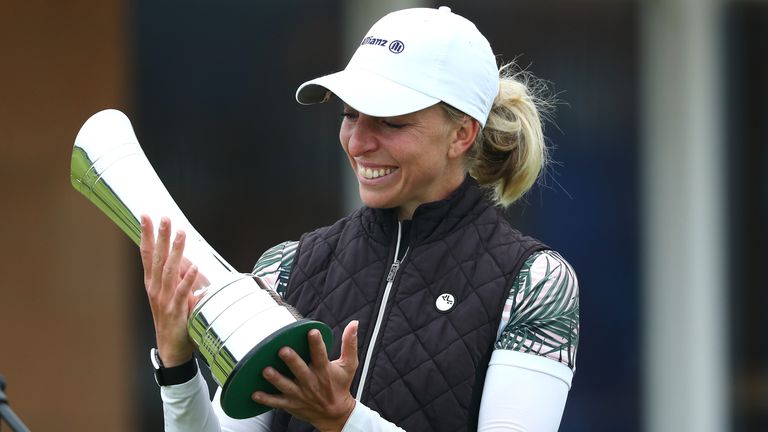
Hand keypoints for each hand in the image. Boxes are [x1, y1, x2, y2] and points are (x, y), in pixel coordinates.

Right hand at [140, 215, 202, 366]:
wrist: (171, 348)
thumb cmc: (173, 319)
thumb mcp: (172, 294)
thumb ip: (177, 277)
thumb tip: (187, 258)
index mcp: (152, 283)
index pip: (147, 254)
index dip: (146, 235)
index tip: (145, 217)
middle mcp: (155, 288)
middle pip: (157, 258)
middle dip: (161, 237)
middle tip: (164, 218)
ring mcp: (164, 299)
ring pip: (169, 270)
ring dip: (176, 251)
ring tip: (181, 234)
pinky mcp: (176, 310)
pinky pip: (182, 292)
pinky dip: (187, 279)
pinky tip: (193, 266)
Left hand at [253, 320, 359, 431]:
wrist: (336, 414)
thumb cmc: (341, 386)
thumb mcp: (349, 365)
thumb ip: (350, 344)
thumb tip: (354, 324)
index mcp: (324, 371)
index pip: (321, 355)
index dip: (317, 344)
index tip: (312, 332)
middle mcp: (311, 382)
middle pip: (300, 370)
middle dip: (292, 361)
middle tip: (283, 350)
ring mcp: (300, 394)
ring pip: (286, 386)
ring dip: (275, 379)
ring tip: (266, 370)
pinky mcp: (292, 404)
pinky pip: (277, 402)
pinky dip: (266, 399)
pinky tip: (255, 394)